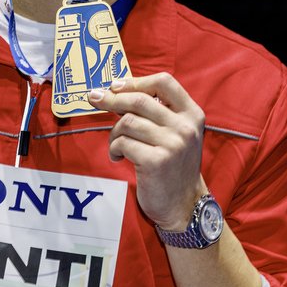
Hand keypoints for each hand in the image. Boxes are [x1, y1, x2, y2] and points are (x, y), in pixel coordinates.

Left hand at [87, 72, 205, 230]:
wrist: (184, 204)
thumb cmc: (173, 166)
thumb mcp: (175, 134)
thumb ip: (156, 113)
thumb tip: (115, 91)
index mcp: (192, 114)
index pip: (164, 82)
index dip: (136, 81)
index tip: (115, 86)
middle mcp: (185, 127)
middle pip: (139, 100)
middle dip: (112, 99)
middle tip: (95, 98)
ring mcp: (172, 144)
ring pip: (127, 122)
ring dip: (114, 133)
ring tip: (116, 145)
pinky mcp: (156, 161)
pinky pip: (122, 143)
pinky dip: (114, 149)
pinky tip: (118, 157)